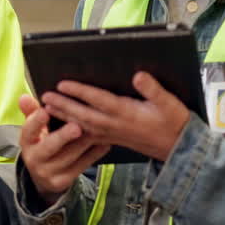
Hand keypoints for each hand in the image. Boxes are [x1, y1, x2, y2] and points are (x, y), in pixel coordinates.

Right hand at [18, 94, 109, 205]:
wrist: (43, 175)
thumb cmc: (42, 143)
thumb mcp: (35, 130)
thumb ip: (32, 112)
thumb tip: (24, 97)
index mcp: (27, 142)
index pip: (28, 131)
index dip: (36, 122)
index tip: (44, 111)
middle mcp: (34, 159)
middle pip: (49, 146)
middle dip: (63, 136)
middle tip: (77, 127)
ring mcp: (48, 172)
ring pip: (69, 156)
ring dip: (84, 142)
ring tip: (97, 130)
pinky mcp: (63, 181)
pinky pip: (81, 166)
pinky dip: (94, 153)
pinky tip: (104, 143)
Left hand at [40, 72, 189, 161]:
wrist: (179, 148)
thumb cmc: (174, 122)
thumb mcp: (169, 103)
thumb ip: (153, 89)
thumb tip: (138, 75)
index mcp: (126, 113)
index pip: (98, 100)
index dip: (79, 91)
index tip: (62, 84)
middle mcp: (115, 124)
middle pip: (83, 114)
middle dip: (63, 105)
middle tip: (45, 96)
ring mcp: (112, 134)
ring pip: (82, 126)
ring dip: (64, 117)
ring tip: (47, 108)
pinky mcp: (112, 139)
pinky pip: (88, 136)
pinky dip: (73, 130)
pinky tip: (63, 127)